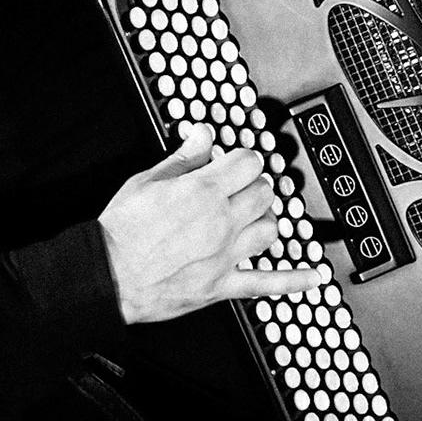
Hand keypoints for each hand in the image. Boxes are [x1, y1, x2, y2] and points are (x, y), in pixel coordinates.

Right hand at [98, 123, 322, 324]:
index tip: (236, 162)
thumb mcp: (146, 181)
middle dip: (255, 185)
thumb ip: (182, 158)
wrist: (107, 275)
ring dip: (265, 218)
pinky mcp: (222, 285)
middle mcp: (221, 221)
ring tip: (253, 216)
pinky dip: (296, 280)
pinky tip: (314, 276)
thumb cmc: (121, 231)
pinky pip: (268, 283)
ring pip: (270, 229)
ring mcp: (226, 254)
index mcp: (204, 191)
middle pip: (264, 192)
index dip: (242, 158)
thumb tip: (202, 135)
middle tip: (241, 187)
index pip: (247, 162)